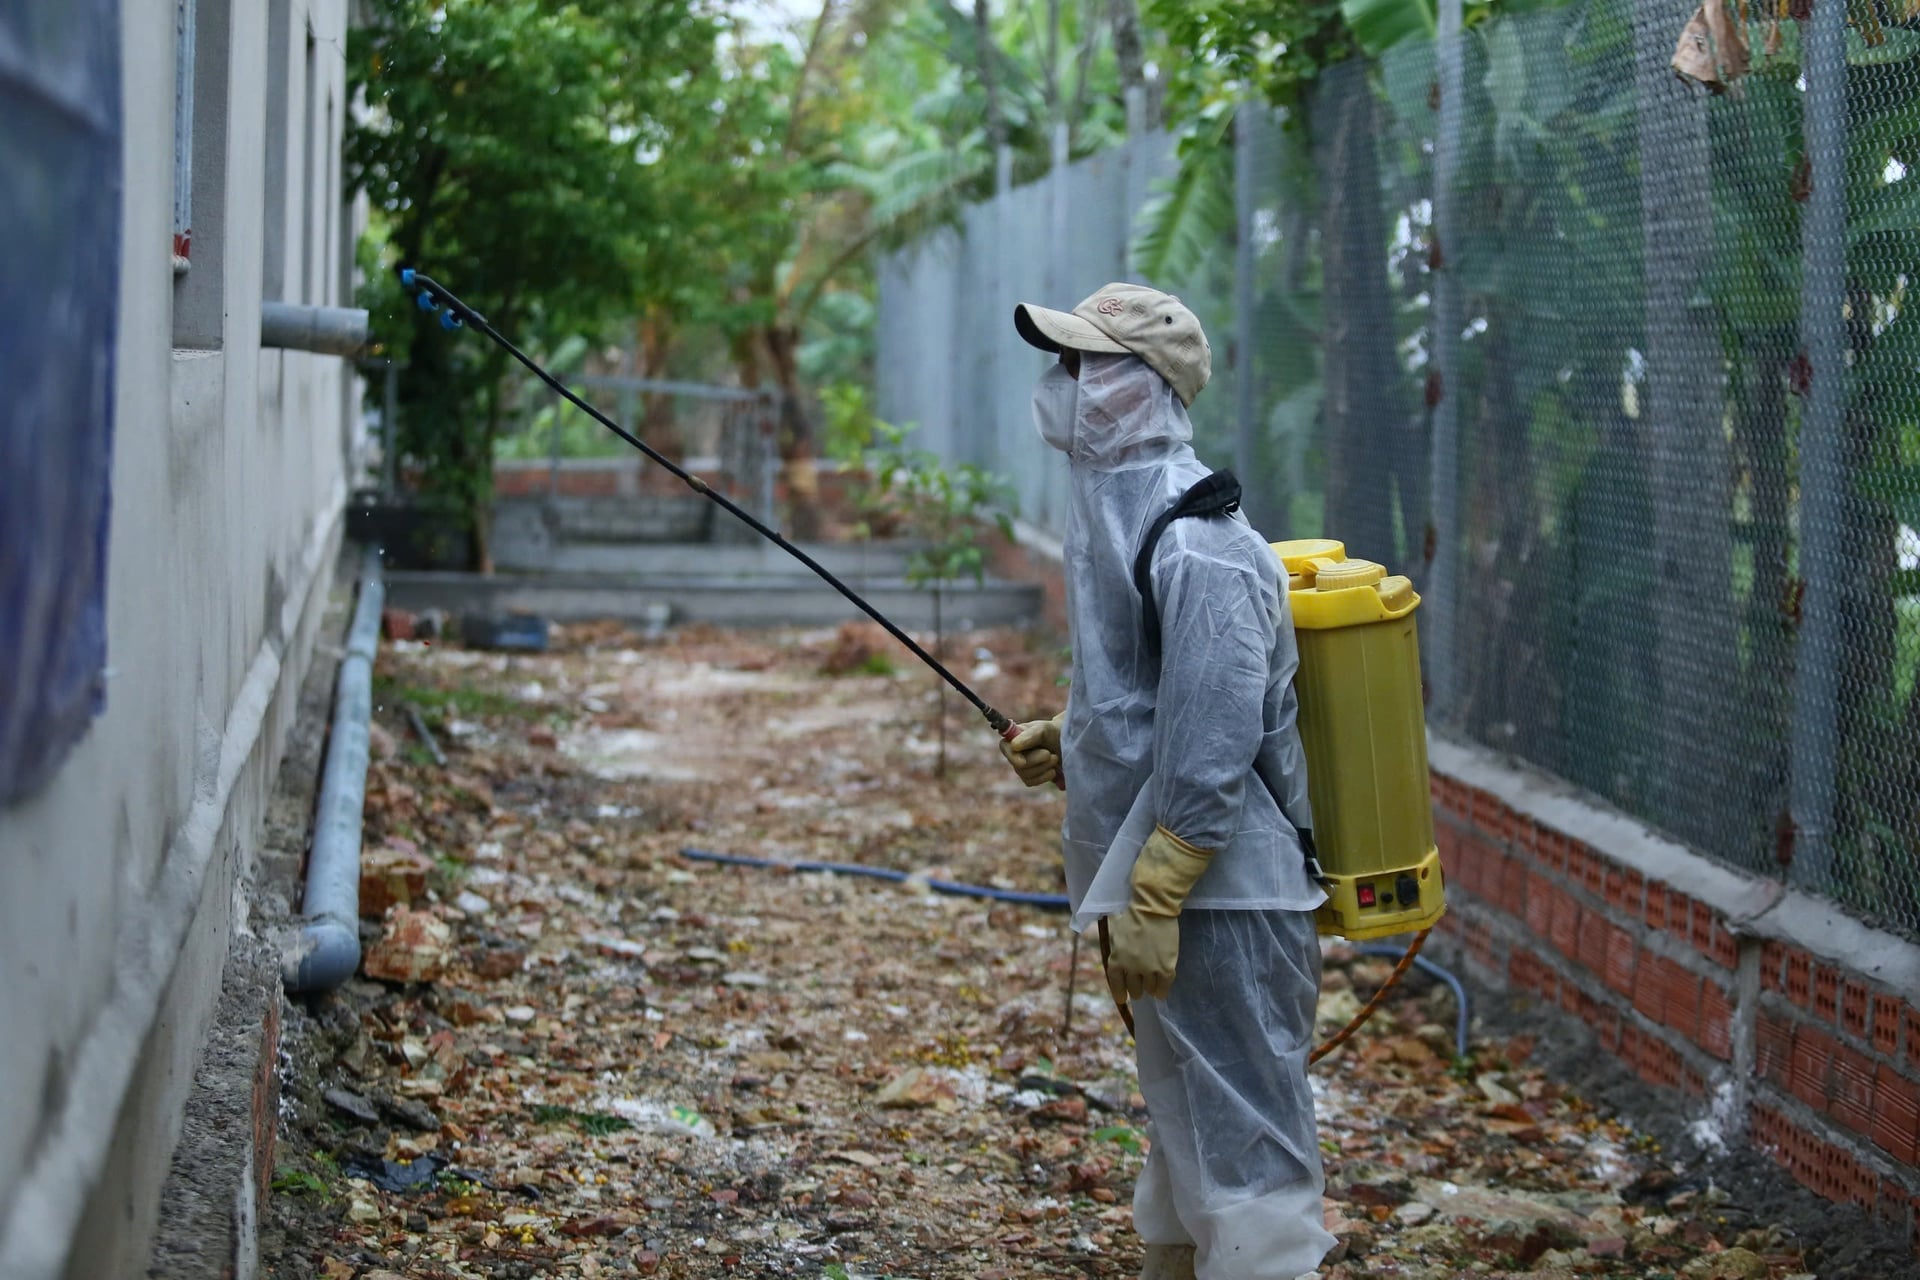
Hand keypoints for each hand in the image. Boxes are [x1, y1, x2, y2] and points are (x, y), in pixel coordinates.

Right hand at [999, 713, 1063, 787]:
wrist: (1068, 745)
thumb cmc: (1054, 733)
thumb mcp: (1044, 729)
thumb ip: (1030, 735)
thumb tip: (1014, 746)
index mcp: (1014, 737)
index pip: (1005, 747)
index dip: (1012, 756)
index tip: (1023, 761)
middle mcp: (1014, 752)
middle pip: (1017, 764)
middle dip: (1036, 760)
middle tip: (1049, 753)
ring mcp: (1021, 766)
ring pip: (1025, 775)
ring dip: (1043, 767)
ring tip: (1054, 758)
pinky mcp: (1030, 777)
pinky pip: (1031, 782)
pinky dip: (1044, 776)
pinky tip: (1052, 770)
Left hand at [1104, 826, 1213, 1001]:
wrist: (1152, 907)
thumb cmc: (1132, 914)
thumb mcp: (1116, 934)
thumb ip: (1117, 949)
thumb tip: (1118, 960)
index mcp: (1116, 959)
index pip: (1116, 984)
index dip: (1120, 993)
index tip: (1123, 998)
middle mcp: (1130, 968)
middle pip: (1134, 989)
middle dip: (1136, 988)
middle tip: (1140, 985)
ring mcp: (1149, 970)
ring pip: (1149, 989)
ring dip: (1150, 989)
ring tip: (1152, 985)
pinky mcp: (1165, 968)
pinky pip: (1164, 987)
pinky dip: (1162, 991)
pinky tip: (1162, 991)